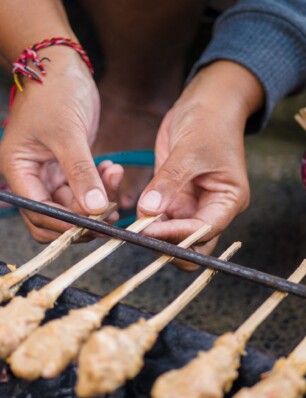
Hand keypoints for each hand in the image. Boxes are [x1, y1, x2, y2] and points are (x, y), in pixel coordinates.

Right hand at [0, 47, 121, 241]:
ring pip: (74, 203)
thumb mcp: (67, 133)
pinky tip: (112, 169)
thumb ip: (81, 173)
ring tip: (115, 178)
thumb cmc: (54, 92)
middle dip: (83, 217)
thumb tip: (95, 209)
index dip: (66, 224)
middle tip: (110, 212)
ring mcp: (51, 172)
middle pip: (55, 215)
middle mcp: (32, 175)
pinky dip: (100, 184)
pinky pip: (85, 188)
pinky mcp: (69, 166)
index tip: (95, 224)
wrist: (63, 67)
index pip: (38, 211)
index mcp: (18, 169)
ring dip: (97, 198)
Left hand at [138, 61, 263, 268]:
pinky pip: (160, 218)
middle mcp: (211, 208)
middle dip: (169, 244)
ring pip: (173, 235)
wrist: (206, 104)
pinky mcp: (175, 197)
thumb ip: (168, 182)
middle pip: (193, 244)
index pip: (204, 230)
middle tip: (141, 236)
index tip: (148, 231)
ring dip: (153, 235)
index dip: (177, 235)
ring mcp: (192, 204)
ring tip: (131, 228)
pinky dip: (146, 220)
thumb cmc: (210, 122)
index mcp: (228, 200)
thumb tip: (147, 211)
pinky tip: (132, 216)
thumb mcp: (190, 150)